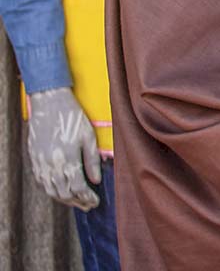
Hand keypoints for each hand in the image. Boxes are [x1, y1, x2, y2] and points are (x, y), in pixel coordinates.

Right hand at [26, 87, 99, 210]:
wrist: (49, 103)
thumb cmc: (72, 117)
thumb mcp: (89, 136)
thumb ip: (92, 160)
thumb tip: (95, 180)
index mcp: (67, 159)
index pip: (77, 188)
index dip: (87, 198)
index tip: (95, 202)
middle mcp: (51, 164)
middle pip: (63, 193)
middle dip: (76, 202)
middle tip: (88, 205)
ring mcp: (40, 163)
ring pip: (50, 190)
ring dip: (64, 199)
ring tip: (76, 201)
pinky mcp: (34, 159)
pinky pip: (41, 182)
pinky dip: (51, 190)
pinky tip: (60, 190)